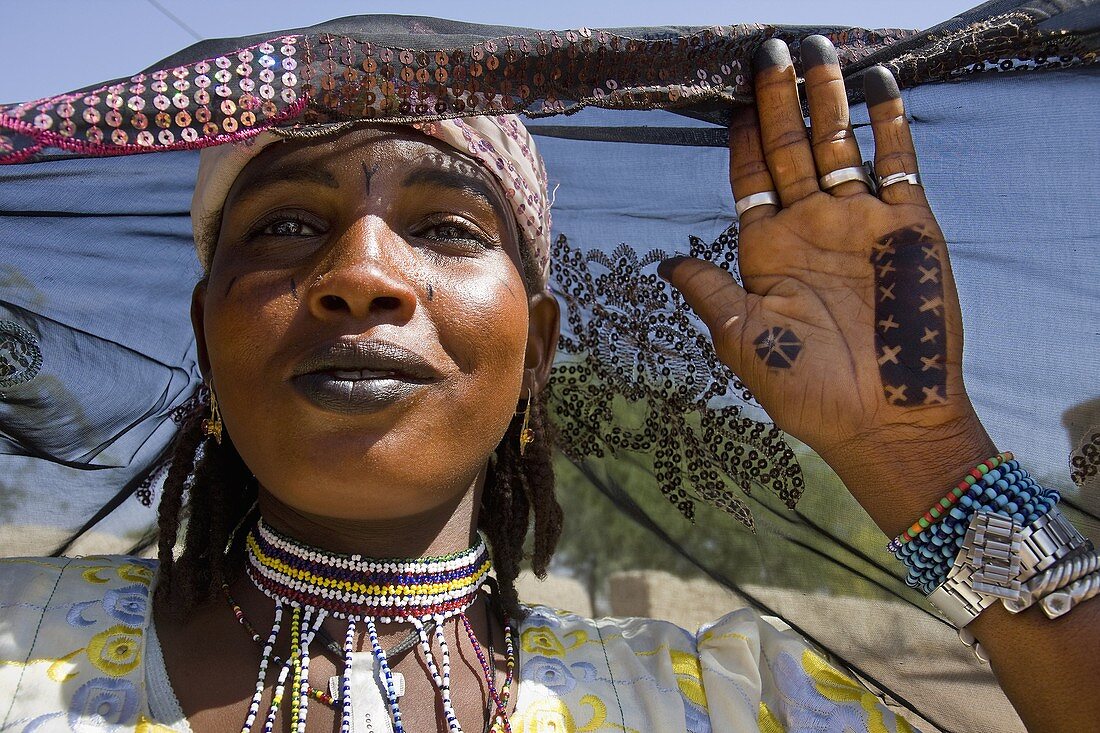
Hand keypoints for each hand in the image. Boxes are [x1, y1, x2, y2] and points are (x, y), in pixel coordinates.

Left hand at [659, 36, 988, 473]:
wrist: (885, 420)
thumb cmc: (808, 391)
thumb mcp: (745, 341)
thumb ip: (711, 293)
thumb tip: (666, 260)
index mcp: (767, 248)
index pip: (750, 175)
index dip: (739, 134)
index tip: (727, 93)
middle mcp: (810, 225)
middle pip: (791, 146)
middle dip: (779, 99)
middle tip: (768, 49)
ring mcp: (860, 220)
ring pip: (840, 143)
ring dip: (828, 98)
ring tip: (817, 49)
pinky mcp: (908, 225)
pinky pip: (898, 162)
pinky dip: (889, 123)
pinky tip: (877, 84)